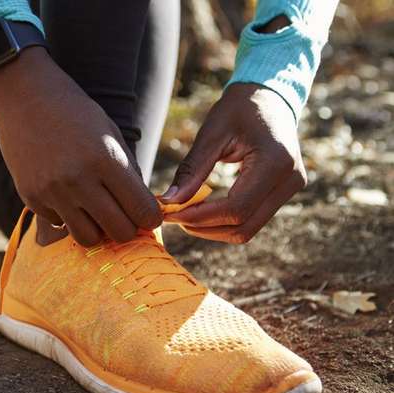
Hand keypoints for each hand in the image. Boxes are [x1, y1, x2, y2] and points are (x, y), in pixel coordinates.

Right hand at [0, 47, 161, 245]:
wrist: (24, 97)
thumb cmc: (75, 112)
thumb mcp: (111, 133)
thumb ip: (128, 173)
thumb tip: (144, 212)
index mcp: (106, 159)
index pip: (142, 211)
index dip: (150, 218)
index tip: (146, 214)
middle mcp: (79, 180)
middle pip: (119, 232)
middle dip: (127, 229)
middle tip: (124, 217)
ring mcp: (52, 191)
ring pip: (88, 238)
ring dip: (97, 229)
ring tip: (96, 213)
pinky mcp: (31, 198)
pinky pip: (60, 224)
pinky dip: (68, 217)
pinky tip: (67, 195)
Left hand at [162, 83, 306, 243]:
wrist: (269, 95)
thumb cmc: (239, 109)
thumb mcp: (211, 134)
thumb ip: (192, 169)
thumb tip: (169, 202)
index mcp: (275, 162)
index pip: (236, 209)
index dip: (201, 217)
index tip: (172, 214)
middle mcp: (290, 180)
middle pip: (244, 227)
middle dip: (205, 228)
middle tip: (174, 217)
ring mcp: (291, 188)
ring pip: (248, 229)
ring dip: (214, 229)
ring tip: (185, 213)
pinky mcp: (284, 192)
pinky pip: (252, 218)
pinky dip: (225, 220)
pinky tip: (202, 209)